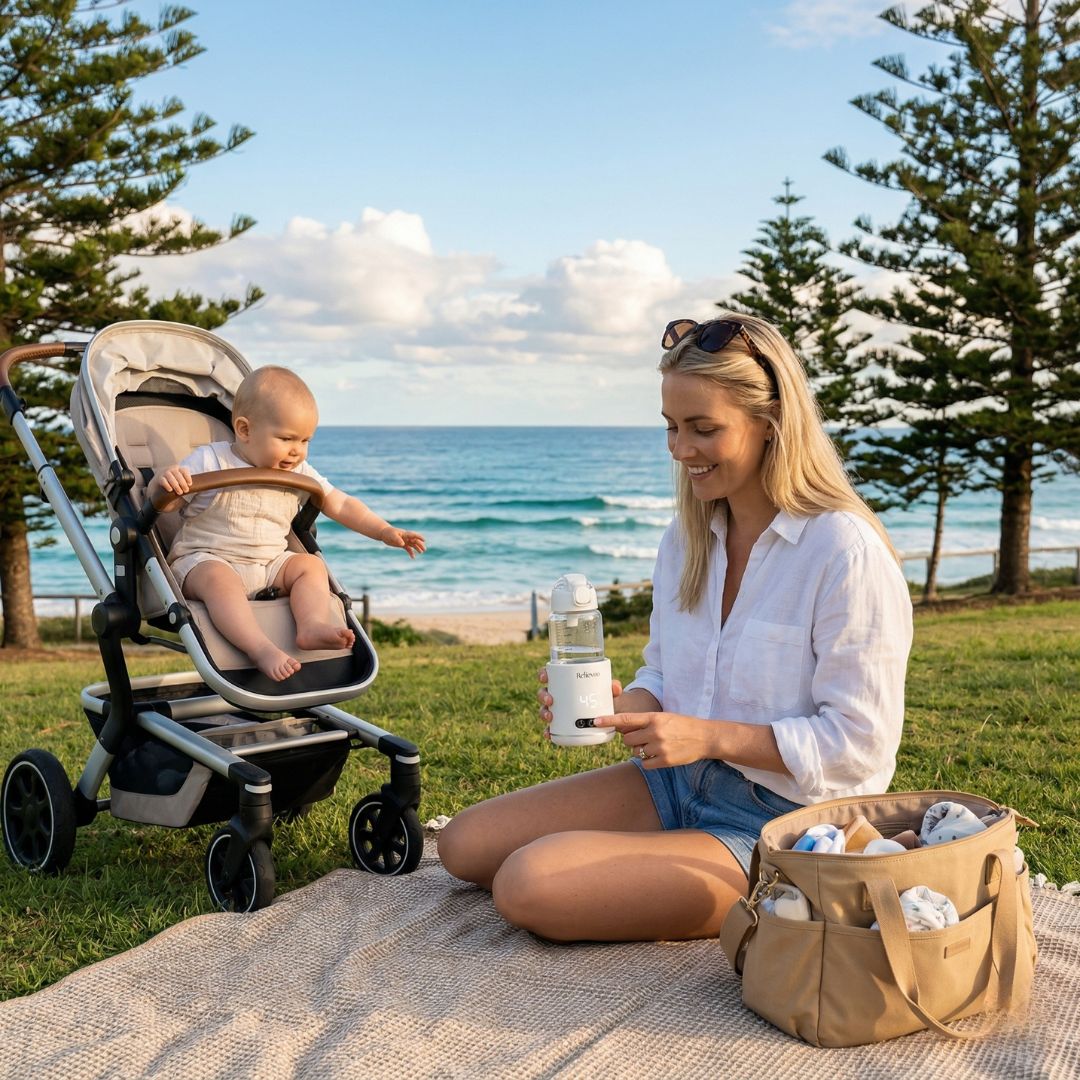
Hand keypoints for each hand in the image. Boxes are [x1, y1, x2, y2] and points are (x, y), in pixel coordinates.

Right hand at [154, 465, 191, 510]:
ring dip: (176, 485)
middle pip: (178, 474)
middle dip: (183, 483)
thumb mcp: (180, 481)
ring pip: (170, 477)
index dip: (187, 476)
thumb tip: (197, 489)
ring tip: (180, 493)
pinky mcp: (159, 478)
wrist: (159, 484)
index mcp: (179, 469)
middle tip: (186, 491)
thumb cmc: (174, 483)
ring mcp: (164, 473)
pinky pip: (163, 480)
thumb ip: (186, 483)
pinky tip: (170, 490)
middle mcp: (172, 469)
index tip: (190, 484)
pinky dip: (167, 485)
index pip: (184, 470)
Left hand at [383, 527, 425, 557]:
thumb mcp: (392, 536)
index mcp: (405, 534)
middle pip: (415, 541)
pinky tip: (413, 557)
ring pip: (413, 545)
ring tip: (421, 552)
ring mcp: (405, 541)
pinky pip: (408, 549)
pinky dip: (411, 552)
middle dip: (420, 545)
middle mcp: (406, 537)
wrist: (384, 534)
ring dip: (417, 548)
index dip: (419, 537)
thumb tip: (403, 544)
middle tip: (424, 549)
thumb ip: (398, 539)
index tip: (424, 540)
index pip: (413, 535)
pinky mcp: (402, 545)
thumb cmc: (388, 533)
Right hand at [536, 666, 621, 739]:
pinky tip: (548, 734)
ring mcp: (558, 710)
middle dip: (543, 695)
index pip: (549, 675)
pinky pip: (551, 728)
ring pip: (544, 709)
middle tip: (551, 700)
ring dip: (543, 713)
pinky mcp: (561, 724)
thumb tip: (615, 688)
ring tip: (551, 717)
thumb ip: (613, 686)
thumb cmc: (602, 695)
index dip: (543, 674)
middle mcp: (558, 695)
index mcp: (565, 682)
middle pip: (543, 692)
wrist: (608, 713)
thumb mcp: (608, 690)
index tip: (544, 677)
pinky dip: (548, 731)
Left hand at [591, 711, 712, 768]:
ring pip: (635, 751)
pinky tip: (659, 755)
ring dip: (641, 750)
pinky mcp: (664, 761)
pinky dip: (648, 761)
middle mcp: (655, 731)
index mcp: (654, 717)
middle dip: (632, 740)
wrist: (704, 737)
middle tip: (645, 738)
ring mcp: (659, 747)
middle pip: (627, 739)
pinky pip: (645, 763)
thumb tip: (623, 728)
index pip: (626, 719)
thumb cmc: (682, 725)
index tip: (595, 721)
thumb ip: (645, 721)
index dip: (609, 720)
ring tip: (656, 745)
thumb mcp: (664, 717)